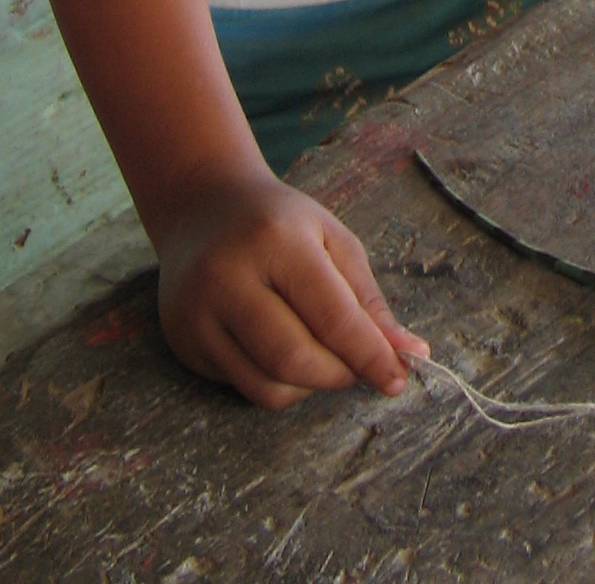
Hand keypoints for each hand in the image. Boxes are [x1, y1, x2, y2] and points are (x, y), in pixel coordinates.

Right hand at [155, 168, 430, 409]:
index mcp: (276, 240)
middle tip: (359, 366)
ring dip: (310, 386)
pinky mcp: (183, 342)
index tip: (399, 378)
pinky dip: (277, 384)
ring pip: (268, 387)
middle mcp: (228, 277)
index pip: (332, 317)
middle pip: (295, 360)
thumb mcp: (332, 239)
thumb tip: (411, 353)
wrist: (202, 206)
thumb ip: (368, 300)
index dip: (370, 355)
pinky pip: (242, 388)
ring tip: (322, 355)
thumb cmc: (279, 222)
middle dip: (339, 375)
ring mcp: (198, 313)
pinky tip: (284, 353)